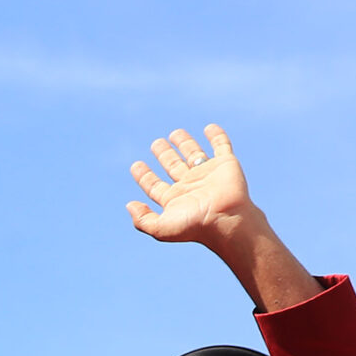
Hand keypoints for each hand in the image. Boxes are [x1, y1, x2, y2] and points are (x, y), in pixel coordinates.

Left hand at [124, 124, 319, 311]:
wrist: (226, 219)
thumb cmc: (195, 225)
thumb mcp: (161, 228)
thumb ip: (142, 219)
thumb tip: (129, 205)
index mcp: (175, 200)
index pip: (155, 186)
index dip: (144, 176)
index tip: (136, 165)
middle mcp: (190, 186)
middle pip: (173, 167)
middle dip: (164, 155)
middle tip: (156, 143)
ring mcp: (207, 174)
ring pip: (193, 154)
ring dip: (185, 143)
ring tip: (175, 133)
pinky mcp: (226, 164)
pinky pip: (222, 146)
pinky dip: (217, 136)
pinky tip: (209, 128)